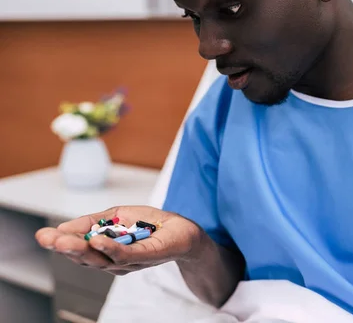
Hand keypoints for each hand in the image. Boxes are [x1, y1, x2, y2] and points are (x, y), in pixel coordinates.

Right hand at [35, 205, 203, 275]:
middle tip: (46, 239)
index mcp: (105, 251)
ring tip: (63, 240)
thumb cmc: (152, 225)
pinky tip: (97, 241)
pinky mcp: (146, 255)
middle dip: (64, 247)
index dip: (61, 243)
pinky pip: (126, 255)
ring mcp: (130, 261)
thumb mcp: (118, 216)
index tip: (43, 236)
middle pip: (86, 257)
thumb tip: (64, 227)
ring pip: (101, 258)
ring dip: (81, 249)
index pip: (79, 249)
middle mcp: (114, 260)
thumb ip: (93, 221)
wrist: (184, 231)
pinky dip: (110, 248)